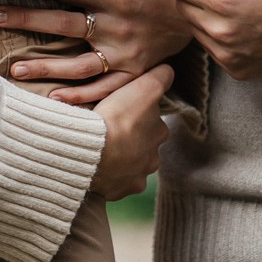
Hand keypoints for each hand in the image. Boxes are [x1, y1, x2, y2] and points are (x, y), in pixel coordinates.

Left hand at [0, 0, 191, 97]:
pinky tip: (54, 100)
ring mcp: (123, 54)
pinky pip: (103, 89)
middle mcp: (116, 26)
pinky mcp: (130, 74)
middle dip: (28, 20)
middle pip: (65, 24)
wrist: (191, 15)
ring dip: (46, 68)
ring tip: (15, 69)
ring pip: (79, 65)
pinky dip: (80, 97)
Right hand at [90, 65, 171, 199]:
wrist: (92, 150)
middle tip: (108, 130)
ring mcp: (135, 177)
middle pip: (142, 146)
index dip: (138, 115)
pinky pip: (114, 183)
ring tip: (99, 149)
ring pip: (129, 166)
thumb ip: (160, 76)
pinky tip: (95, 165)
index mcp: (159, 132)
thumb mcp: (144, 87)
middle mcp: (153, 158)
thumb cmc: (117, 116)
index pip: (152, 121)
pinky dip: (107, 175)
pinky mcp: (119, 191)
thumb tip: (168, 70)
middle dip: (130, 140)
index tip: (121, 112)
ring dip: (119, 159)